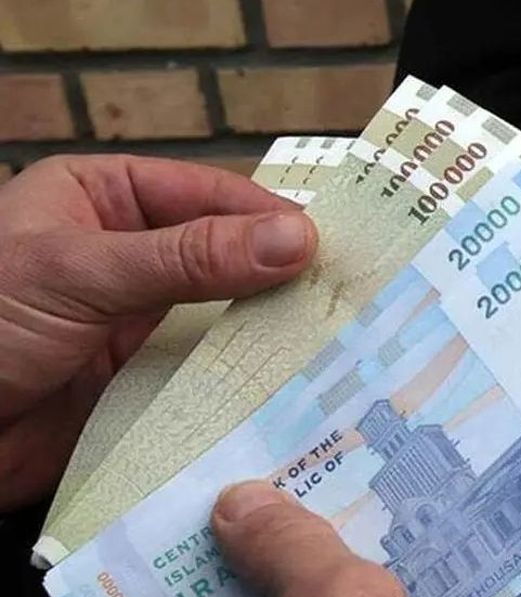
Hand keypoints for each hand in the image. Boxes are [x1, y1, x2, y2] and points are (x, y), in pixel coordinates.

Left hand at [0, 155, 316, 511]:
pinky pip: (209, 376)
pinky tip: (295, 390)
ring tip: (343, 346)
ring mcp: (138, 323)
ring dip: (273, 335)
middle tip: (354, 299)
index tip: (334, 248)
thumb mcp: (80, 273)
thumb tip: (297, 238)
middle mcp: (129, 256)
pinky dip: (247, 383)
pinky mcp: (144, 386)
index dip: (270, 218)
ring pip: (224, 320)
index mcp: (104, 199)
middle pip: (227, 258)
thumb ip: (189, 257)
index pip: (208, 195)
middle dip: (283, 278)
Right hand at [212, 481, 520, 596]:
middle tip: (309, 458)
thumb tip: (253, 503)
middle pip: (408, 580)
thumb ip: (309, 549)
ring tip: (251, 508)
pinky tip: (218, 586)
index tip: (390, 438)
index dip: (435, 491)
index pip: (489, 547)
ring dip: (292, 580)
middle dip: (349, 530)